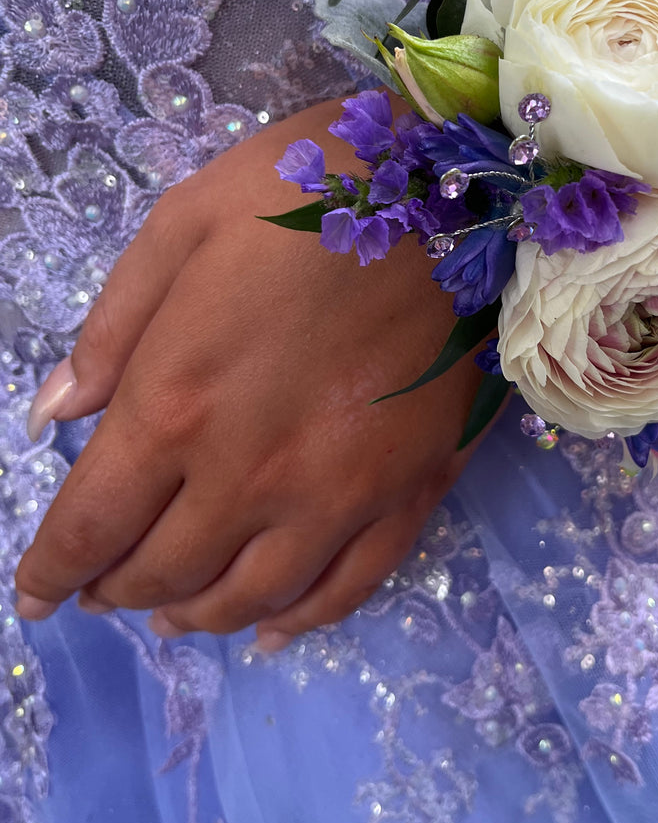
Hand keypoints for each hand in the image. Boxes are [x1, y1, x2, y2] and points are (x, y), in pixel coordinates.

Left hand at [15, 100, 482, 645]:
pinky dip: (299, 623)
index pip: (92, 524)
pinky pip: (348, 586)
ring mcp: (337, 493)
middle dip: (117, 591)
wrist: (452, 189)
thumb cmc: (308, 189)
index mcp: (178, 404)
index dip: (53, 570)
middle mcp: (250, 473)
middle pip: (164, 571)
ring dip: (196, 617)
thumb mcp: (183, 224)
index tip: (38, 593)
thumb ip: (113, 328)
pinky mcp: (410, 492)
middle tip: (102, 590)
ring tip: (172, 616)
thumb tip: (55, 414)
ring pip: (250, 596)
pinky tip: (270, 633)